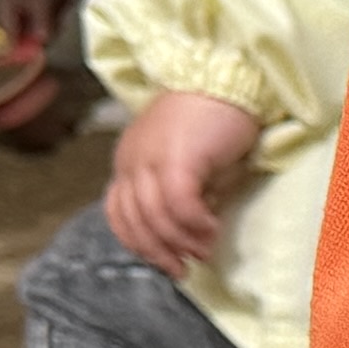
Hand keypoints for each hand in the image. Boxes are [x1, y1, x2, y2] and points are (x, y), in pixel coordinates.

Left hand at [101, 89, 262, 273]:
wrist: (229, 78)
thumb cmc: (217, 120)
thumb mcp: (191, 164)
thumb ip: (183, 193)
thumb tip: (191, 231)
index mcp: (129, 161)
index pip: (119, 214)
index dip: (139, 245)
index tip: (166, 262)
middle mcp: (131, 160)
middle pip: (134, 221)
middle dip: (159, 252)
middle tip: (186, 268)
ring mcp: (150, 158)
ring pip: (155, 217)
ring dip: (181, 241)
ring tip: (205, 250)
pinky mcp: (178, 159)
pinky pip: (180, 205)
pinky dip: (195, 224)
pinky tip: (212, 228)